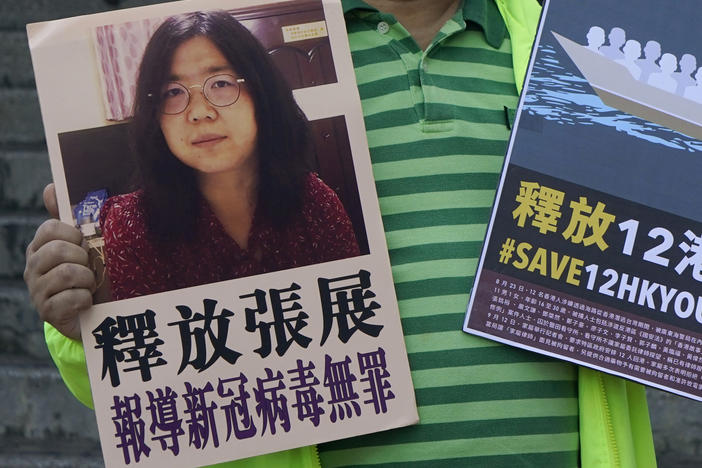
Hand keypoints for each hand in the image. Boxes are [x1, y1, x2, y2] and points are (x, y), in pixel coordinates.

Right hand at [24, 184, 95, 339]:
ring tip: (90, 284)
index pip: (50, 228)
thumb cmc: (86, 274)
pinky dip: (86, 299)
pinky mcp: (48, 313)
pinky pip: (72, 299)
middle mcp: (33, 268)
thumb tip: (51, 187)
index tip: (82, 244)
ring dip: (88, 279)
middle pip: (58, 250)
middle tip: (89, 267)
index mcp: (40, 248)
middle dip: (83, 258)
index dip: (72, 234)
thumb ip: (67, 217)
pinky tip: (86, 301)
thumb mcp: (80, 245)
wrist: (91, 314)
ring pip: (67, 274)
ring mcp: (37, 292)